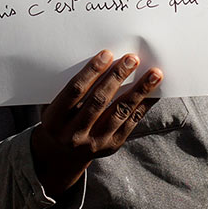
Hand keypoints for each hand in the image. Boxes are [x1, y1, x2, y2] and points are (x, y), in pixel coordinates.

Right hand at [30, 50, 162, 195]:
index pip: (75, 90)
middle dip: (117, 77)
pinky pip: (130, 123)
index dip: (92, 71)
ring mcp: (94, 142)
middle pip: (99, 100)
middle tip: (132, 59)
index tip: (107, 54)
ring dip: (139, 91)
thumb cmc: (59, 119)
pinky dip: (143, 105)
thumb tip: (99, 60)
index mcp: (54, 119)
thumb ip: (68, 87)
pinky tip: (153, 92)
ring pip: (119, 112)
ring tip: (154, 74)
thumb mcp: (53, 105)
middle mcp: (73, 134)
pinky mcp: (111, 146)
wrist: (60, 154)